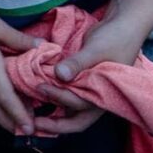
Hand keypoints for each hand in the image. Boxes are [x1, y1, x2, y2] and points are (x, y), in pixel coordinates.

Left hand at [32, 16, 146, 134]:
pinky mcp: (82, 85)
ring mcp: (89, 93)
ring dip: (53, 115)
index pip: (79, 104)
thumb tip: (59, 75)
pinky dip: (55, 99)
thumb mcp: (96, 49)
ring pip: (70, 112)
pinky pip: (68, 97)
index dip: (59, 97)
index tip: (41, 87)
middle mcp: (97, 99)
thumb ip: (78, 63)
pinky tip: (39, 96)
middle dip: (55, 125)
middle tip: (32, 124)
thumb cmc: (114, 39)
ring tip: (32, 115)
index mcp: (104, 95)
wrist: (120, 27)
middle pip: (76, 121)